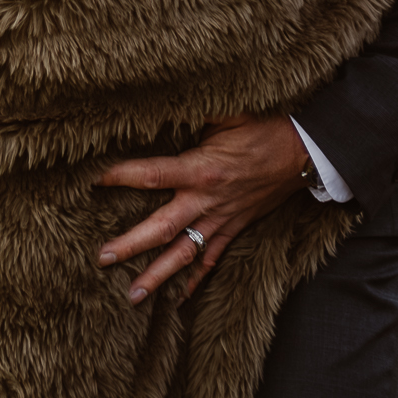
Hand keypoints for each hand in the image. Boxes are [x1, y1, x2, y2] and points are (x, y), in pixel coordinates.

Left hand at [96, 114, 314, 301]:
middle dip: (131, 244)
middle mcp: (207, 200)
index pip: (152, 174)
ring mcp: (220, 219)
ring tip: (131, 295)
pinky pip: (211, 260)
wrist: (302, 152)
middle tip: (102, 258)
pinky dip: (194, 282)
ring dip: (157, 276)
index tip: (95, 179)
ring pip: (184, 254)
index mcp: (200, 168)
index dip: (121, 176)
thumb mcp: (227, 113)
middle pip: (162, 227)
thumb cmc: (263, 127)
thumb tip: (161, 97)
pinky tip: (177, 300)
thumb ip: (193, 112)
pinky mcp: (233, 229)